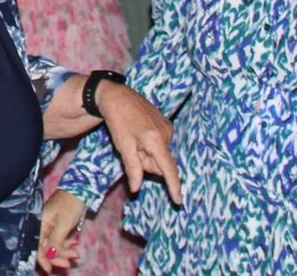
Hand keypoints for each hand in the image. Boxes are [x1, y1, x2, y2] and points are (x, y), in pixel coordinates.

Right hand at [36, 191, 86, 272]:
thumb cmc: (70, 204)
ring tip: (76, 254)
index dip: (42, 258)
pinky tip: (75, 243)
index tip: (50, 269)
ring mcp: (49, 226)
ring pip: (54, 245)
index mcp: (39, 223)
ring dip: (64, 251)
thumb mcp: (64, 224)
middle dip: (57, 256)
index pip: (36, 245)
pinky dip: (66, 243)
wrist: (80, 190)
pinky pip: (59, 239)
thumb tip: (49, 256)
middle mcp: (41, 226)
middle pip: (45, 247)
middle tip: (68, 264)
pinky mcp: (57, 226)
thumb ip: (55, 240)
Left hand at [94, 79, 183, 204]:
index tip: (178, 201)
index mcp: (156, 140)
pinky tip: (138, 134)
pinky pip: (160, 145)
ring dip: (147, 154)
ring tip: (134, 139)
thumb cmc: (118, 120)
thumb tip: (136, 188)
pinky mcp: (166, 124)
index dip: (173, 186)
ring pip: (160, 155)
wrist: (117, 96)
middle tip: (131, 149)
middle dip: (147, 163)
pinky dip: (150, 146)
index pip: (168, 169)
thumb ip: (133, 168)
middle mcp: (167, 134)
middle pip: (161, 163)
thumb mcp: (123, 146)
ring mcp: (167, 128)